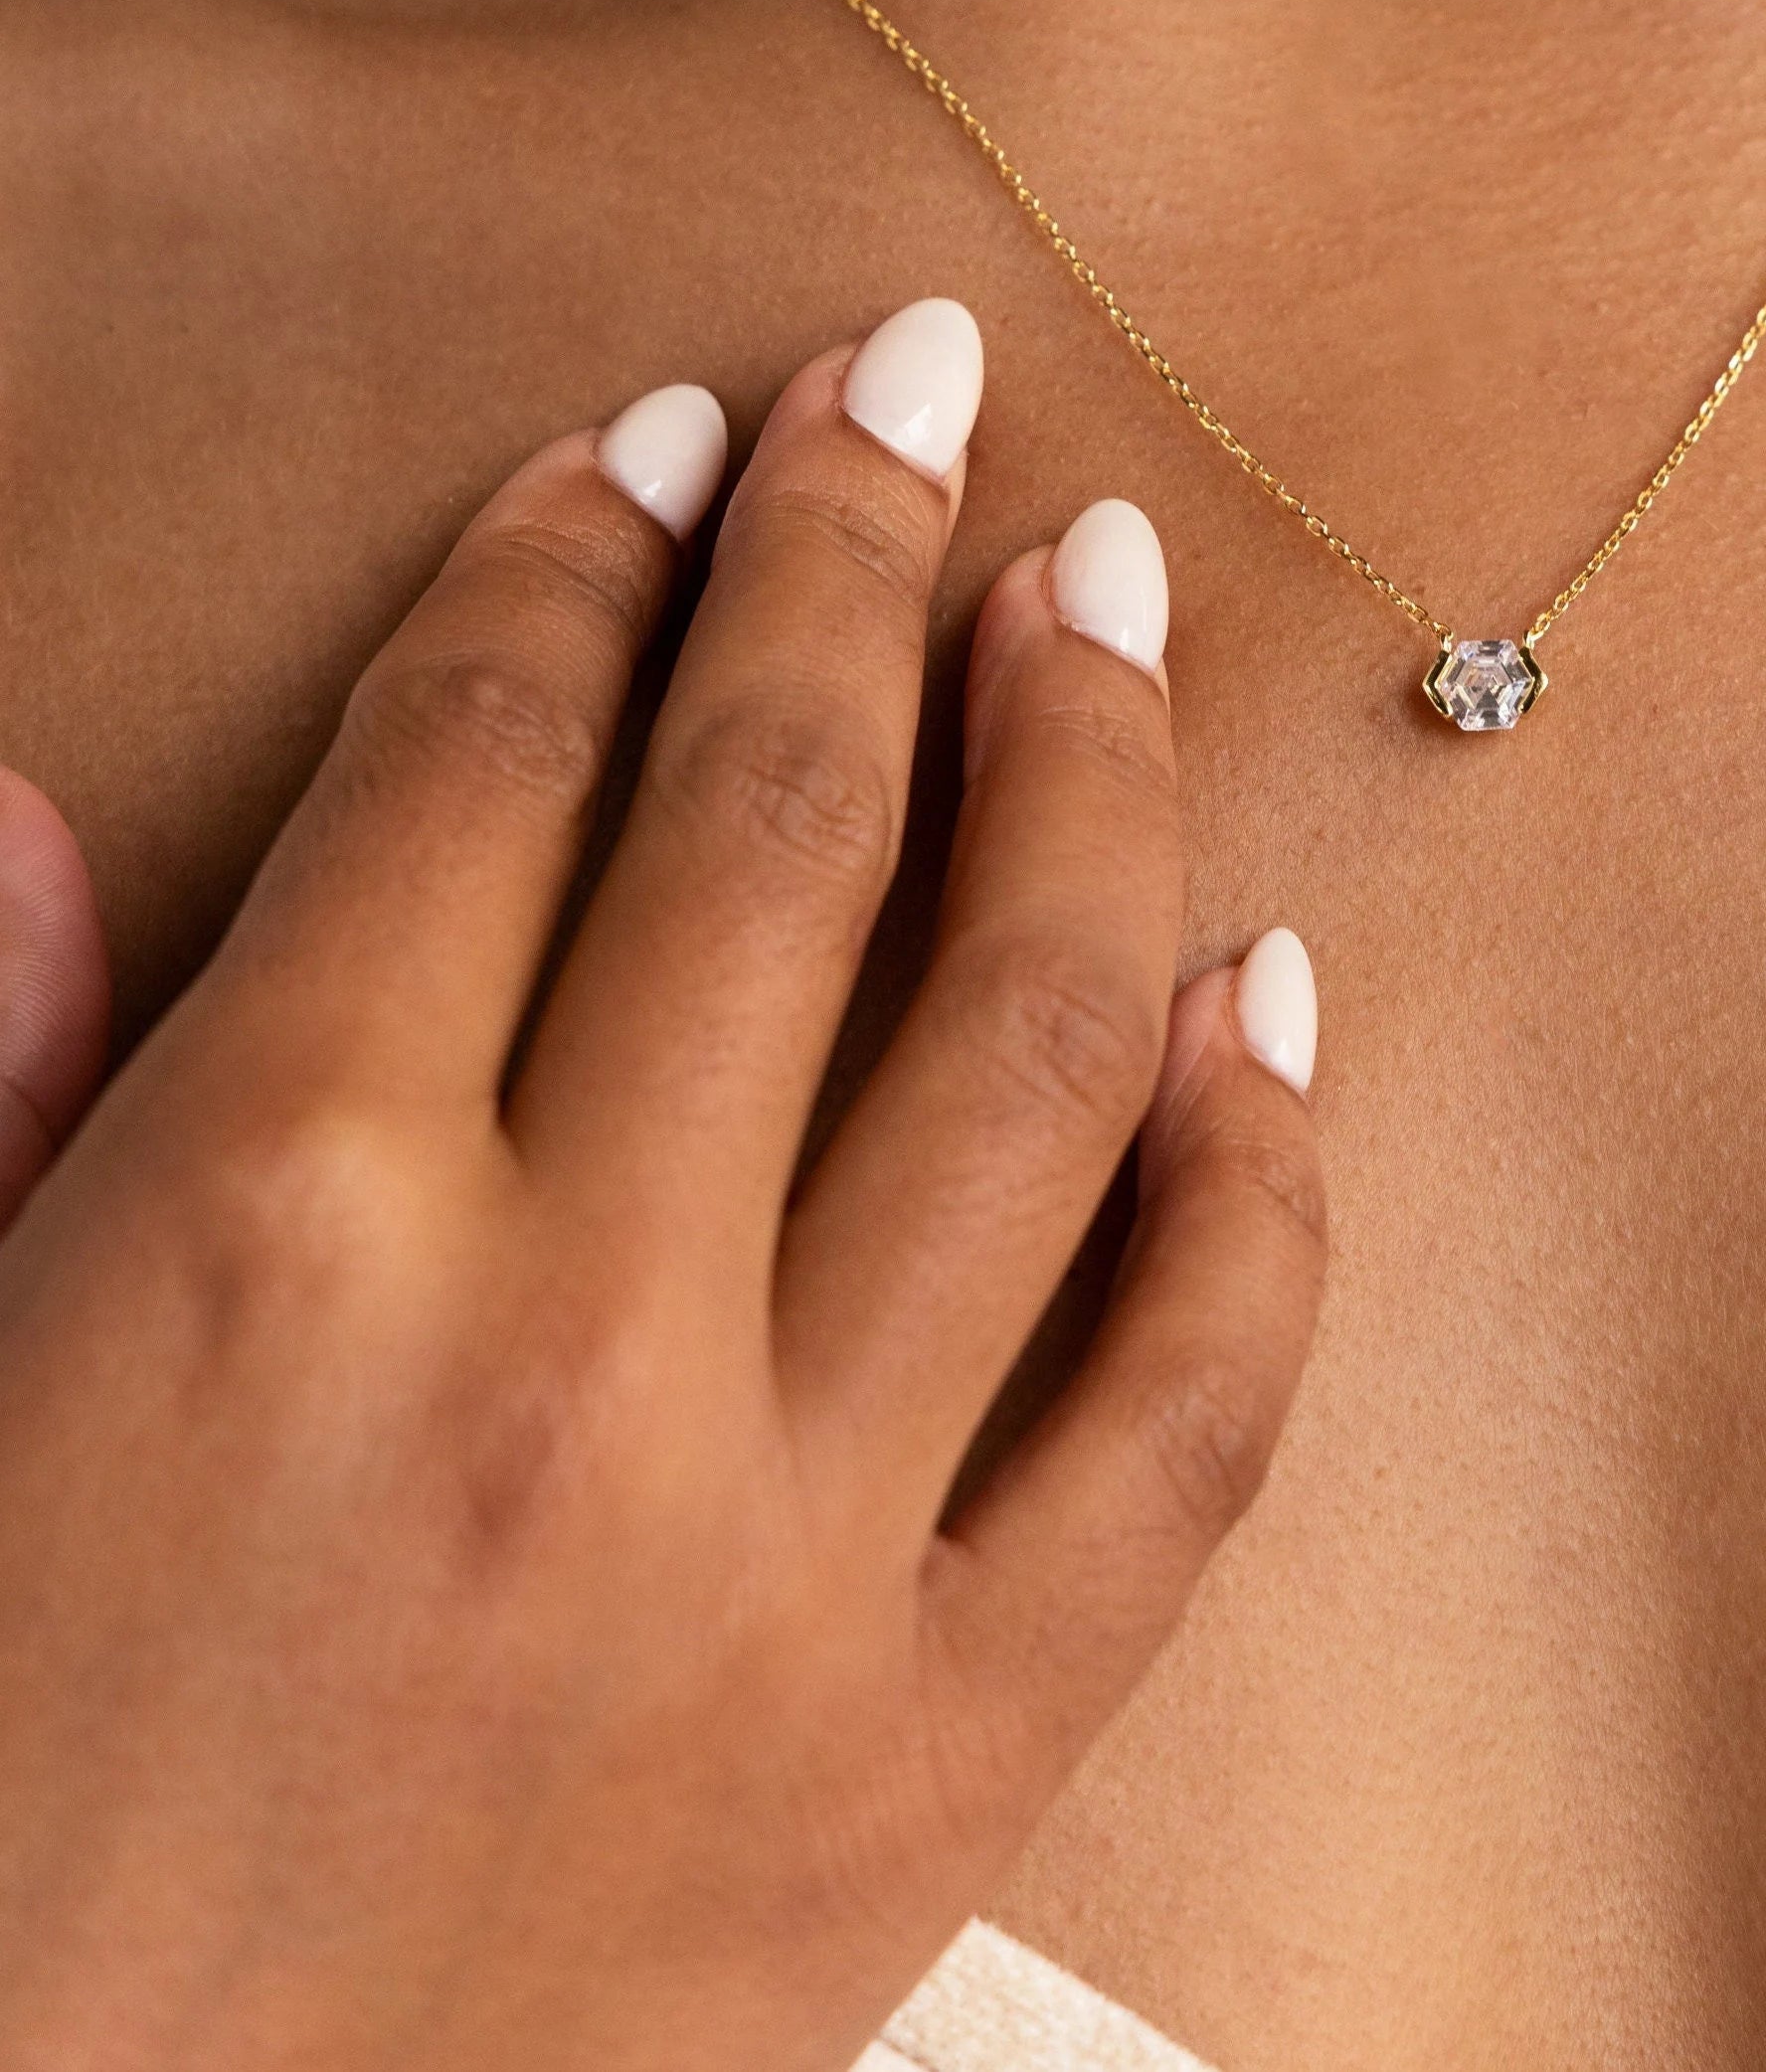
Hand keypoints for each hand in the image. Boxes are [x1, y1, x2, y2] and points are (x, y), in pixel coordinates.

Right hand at [0, 299, 1326, 2071]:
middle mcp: (558, 1350)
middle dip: (849, 553)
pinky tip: (1271, 992)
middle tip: (917, 381)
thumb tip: (32, 813)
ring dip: (1089, 773)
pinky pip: (1194, 1406)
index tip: (663, 450)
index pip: (485, 760)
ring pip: (1040, 1045)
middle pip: (780, 825)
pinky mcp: (944, 1753)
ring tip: (1102, 603)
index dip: (584, 559)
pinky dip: (1266, 1175)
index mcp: (258, 1229)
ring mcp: (792, 1556)